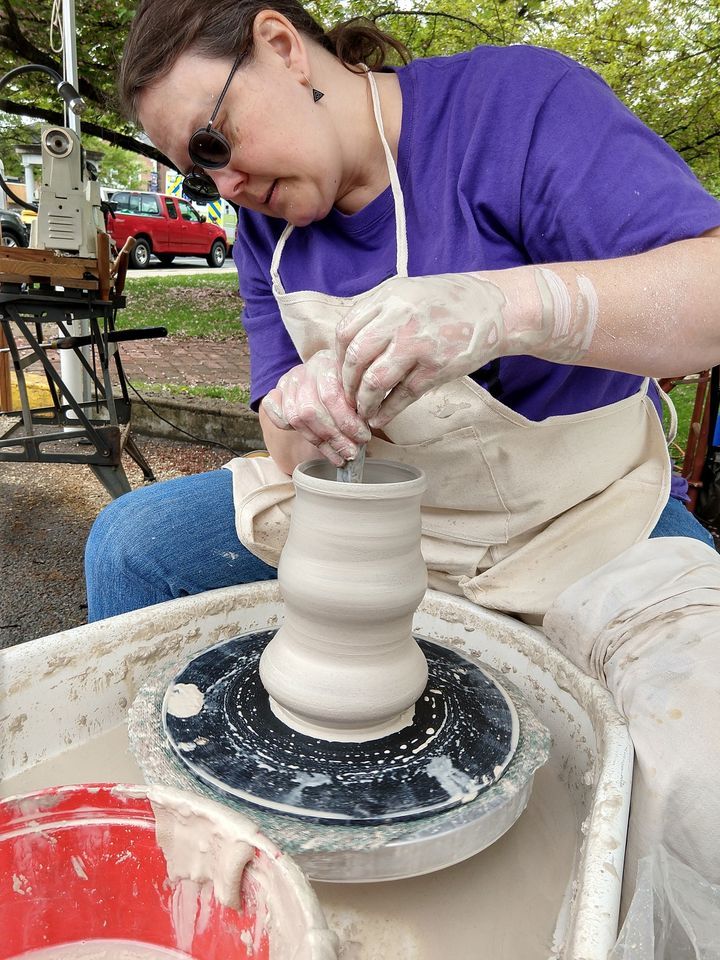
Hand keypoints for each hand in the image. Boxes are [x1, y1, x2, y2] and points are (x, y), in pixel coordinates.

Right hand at [261, 350, 370, 466]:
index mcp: (328, 362)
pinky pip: (275, 412)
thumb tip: (364, 435)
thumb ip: (362, 402)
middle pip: (311, 410)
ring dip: (321, 442)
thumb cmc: (349, 382)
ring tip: (340, 457)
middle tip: (351, 452)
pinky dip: (289, 427)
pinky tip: (317, 443)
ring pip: (296, 417)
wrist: (327, 369)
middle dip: (334, 437)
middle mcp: (306, 370)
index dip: (347, 422)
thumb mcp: (360, 385)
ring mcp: (290, 381)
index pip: (331, 396)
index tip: (363, 438)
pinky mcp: (277, 391)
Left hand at [336, 274, 509, 426]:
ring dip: (364, 402)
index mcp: (388, 298)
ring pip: (375, 381)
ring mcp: (418, 344)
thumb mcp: (407, 291)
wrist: (492, 308)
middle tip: (347, 397)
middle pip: (355, 358)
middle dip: (346, 384)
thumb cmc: (446, 301)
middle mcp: (399, 319)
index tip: (339, 371)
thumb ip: (378, 311)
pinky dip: (387, 411)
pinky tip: (380, 418)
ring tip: (363, 411)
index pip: (345, 332)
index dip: (337, 358)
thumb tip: (347, 341)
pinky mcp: (436, 368)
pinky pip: (402, 395)